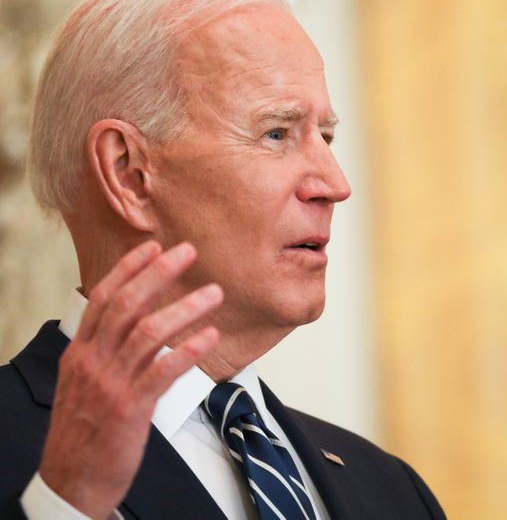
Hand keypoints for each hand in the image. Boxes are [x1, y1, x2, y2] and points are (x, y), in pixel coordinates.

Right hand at [38, 241, 223, 518]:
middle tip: (188, 252)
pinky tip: (211, 336)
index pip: (103, 299)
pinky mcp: (130, 408)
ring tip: (214, 293)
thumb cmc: (84, 431)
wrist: (72, 480)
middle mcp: (93, 361)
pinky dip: (189, 350)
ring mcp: (111, 383)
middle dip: (158, 274)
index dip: (129, 270)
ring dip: (186, 308)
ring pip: (149, 332)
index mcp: (81, 352)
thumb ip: (107, 353)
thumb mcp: (84, 384)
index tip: (153, 246)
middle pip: (127, 305)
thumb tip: (137, 326)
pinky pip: (163, 371)